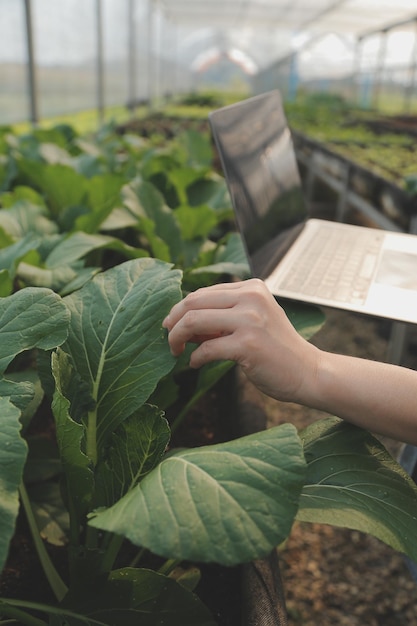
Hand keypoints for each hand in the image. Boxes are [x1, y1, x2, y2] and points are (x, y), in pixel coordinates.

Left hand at [163, 279, 319, 403]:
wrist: (307, 372)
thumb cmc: (276, 349)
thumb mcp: (252, 321)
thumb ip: (222, 317)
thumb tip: (179, 323)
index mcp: (252, 288)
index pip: (203, 292)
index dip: (181, 309)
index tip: (172, 324)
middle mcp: (251, 298)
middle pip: (193, 302)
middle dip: (173, 321)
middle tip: (168, 338)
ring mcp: (250, 320)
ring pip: (194, 322)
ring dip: (177, 338)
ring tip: (176, 351)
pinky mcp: (248, 345)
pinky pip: (206, 349)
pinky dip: (195, 359)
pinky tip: (195, 364)